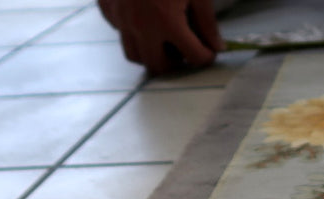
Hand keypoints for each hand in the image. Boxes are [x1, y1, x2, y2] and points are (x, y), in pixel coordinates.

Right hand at [97, 0, 222, 73]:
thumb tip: (216, 46)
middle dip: (176, 63)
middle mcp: (141, 25)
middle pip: (158, 66)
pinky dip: (132, 32)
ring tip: (165, 40)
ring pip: (134, 54)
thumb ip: (207, 22)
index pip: (194, 56)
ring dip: (151, 53)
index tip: (208, 52)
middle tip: (185, 50)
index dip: (206, 56)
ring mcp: (120, 18)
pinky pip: (119, 32)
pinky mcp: (107, 8)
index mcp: (168, 21)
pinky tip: (144, 19)